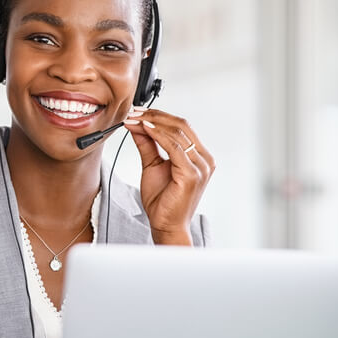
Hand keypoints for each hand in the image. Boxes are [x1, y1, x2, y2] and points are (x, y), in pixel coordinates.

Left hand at [123, 107, 214, 244]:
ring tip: (134, 119)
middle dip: (154, 116)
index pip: (181, 126)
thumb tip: (137, 125)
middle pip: (181, 126)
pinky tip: (144, 129)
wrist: (166, 225)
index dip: (158, 116)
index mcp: (199, 156)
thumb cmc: (163, 200)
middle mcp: (204, 159)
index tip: (137, 112)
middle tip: (133, 112)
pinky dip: (158, 135)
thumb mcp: (152, 165)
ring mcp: (201, 166)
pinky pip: (174, 147)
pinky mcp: (193, 174)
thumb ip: (147, 145)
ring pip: (177, 133)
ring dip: (152, 123)